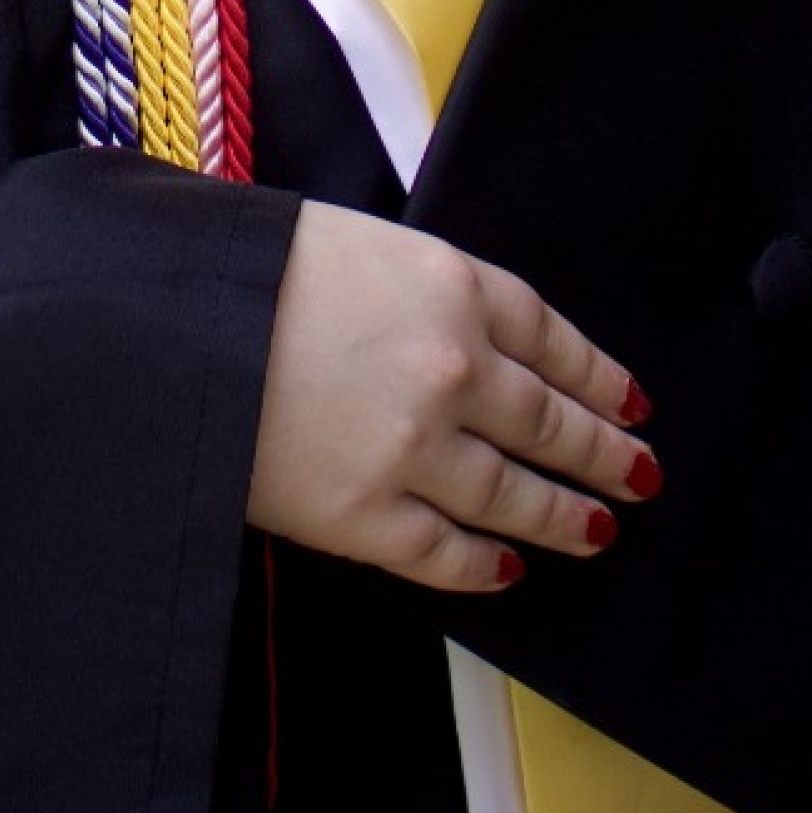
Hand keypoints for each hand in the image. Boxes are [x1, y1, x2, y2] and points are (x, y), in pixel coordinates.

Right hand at [246, 199, 659, 592]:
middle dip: (603, 452)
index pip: (552, 337)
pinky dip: (486, 566)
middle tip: (642, 473)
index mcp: (453, 286)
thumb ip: (425, 289)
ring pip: (515, 495)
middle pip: (549, 420)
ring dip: (565, 516)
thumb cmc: (251, 268)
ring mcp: (417, 449)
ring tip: (599, 528)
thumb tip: (467, 332)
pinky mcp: (368, 516)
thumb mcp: (360, 244)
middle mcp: (454, 368)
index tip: (631, 400)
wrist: (169, 325)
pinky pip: (447, 552)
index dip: (597, 375)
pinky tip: (509, 569)